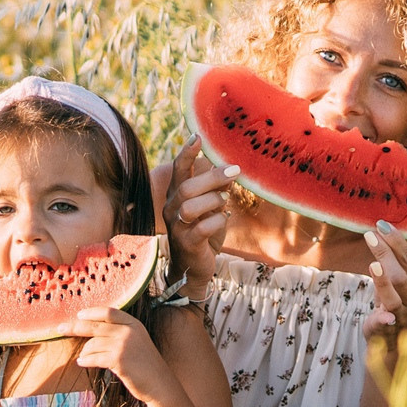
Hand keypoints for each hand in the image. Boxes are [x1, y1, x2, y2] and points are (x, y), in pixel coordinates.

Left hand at [67, 306, 180, 406]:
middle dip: (75, 327)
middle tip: (60, 328)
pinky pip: (93, 357)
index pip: (108, 312)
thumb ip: (120, 332)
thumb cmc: (145, 365)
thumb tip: (91, 331)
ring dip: (84, 352)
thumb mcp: (137, 341)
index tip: (79, 314)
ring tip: (84, 357)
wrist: (160, 384)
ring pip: (92, 344)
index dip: (92, 312)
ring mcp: (123, 345)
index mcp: (133, 324)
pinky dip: (85, 360)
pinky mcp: (118, 360)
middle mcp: (128, 331)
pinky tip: (82, 362)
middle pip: (94, 326)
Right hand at [159, 139, 235, 289]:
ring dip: (213, 200)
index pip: (178, 171)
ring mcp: (177, 227)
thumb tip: (229, 169)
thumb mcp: (211, 209)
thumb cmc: (204, 234)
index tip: (198, 136)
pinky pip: (201, 228)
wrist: (194, 269)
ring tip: (226, 202)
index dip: (186, 153)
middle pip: (187, 187)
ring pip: (190, 206)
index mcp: (176, 197)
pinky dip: (218, 221)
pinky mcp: (186, 244)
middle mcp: (171, 209)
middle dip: (212, 177)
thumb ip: (216, 190)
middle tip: (235, 170)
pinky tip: (225, 219)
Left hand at [361, 221, 406, 338]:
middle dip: (386, 253)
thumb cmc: (395, 303)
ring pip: (394, 297)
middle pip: (401, 274)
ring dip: (383, 281)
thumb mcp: (397, 282)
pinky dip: (384, 318)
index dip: (397, 242)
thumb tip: (378, 232)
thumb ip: (392, 263)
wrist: (395, 341)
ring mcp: (406, 316)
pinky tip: (383, 315)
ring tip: (373, 264)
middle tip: (370, 235)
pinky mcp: (391, 330)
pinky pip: (387, 323)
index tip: (381, 225)